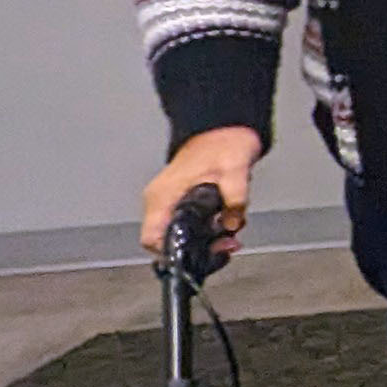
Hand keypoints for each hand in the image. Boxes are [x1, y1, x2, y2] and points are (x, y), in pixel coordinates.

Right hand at [141, 128, 264, 254]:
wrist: (224, 127)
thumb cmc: (222, 143)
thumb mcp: (234, 171)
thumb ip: (235, 199)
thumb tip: (232, 223)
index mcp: (162, 196)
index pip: (152, 238)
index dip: (170, 254)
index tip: (196, 258)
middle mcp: (161, 201)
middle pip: (169, 241)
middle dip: (199, 249)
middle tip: (225, 246)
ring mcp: (171, 201)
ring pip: (182, 234)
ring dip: (208, 240)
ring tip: (230, 237)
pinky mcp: (184, 201)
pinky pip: (191, 224)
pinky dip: (209, 229)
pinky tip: (228, 224)